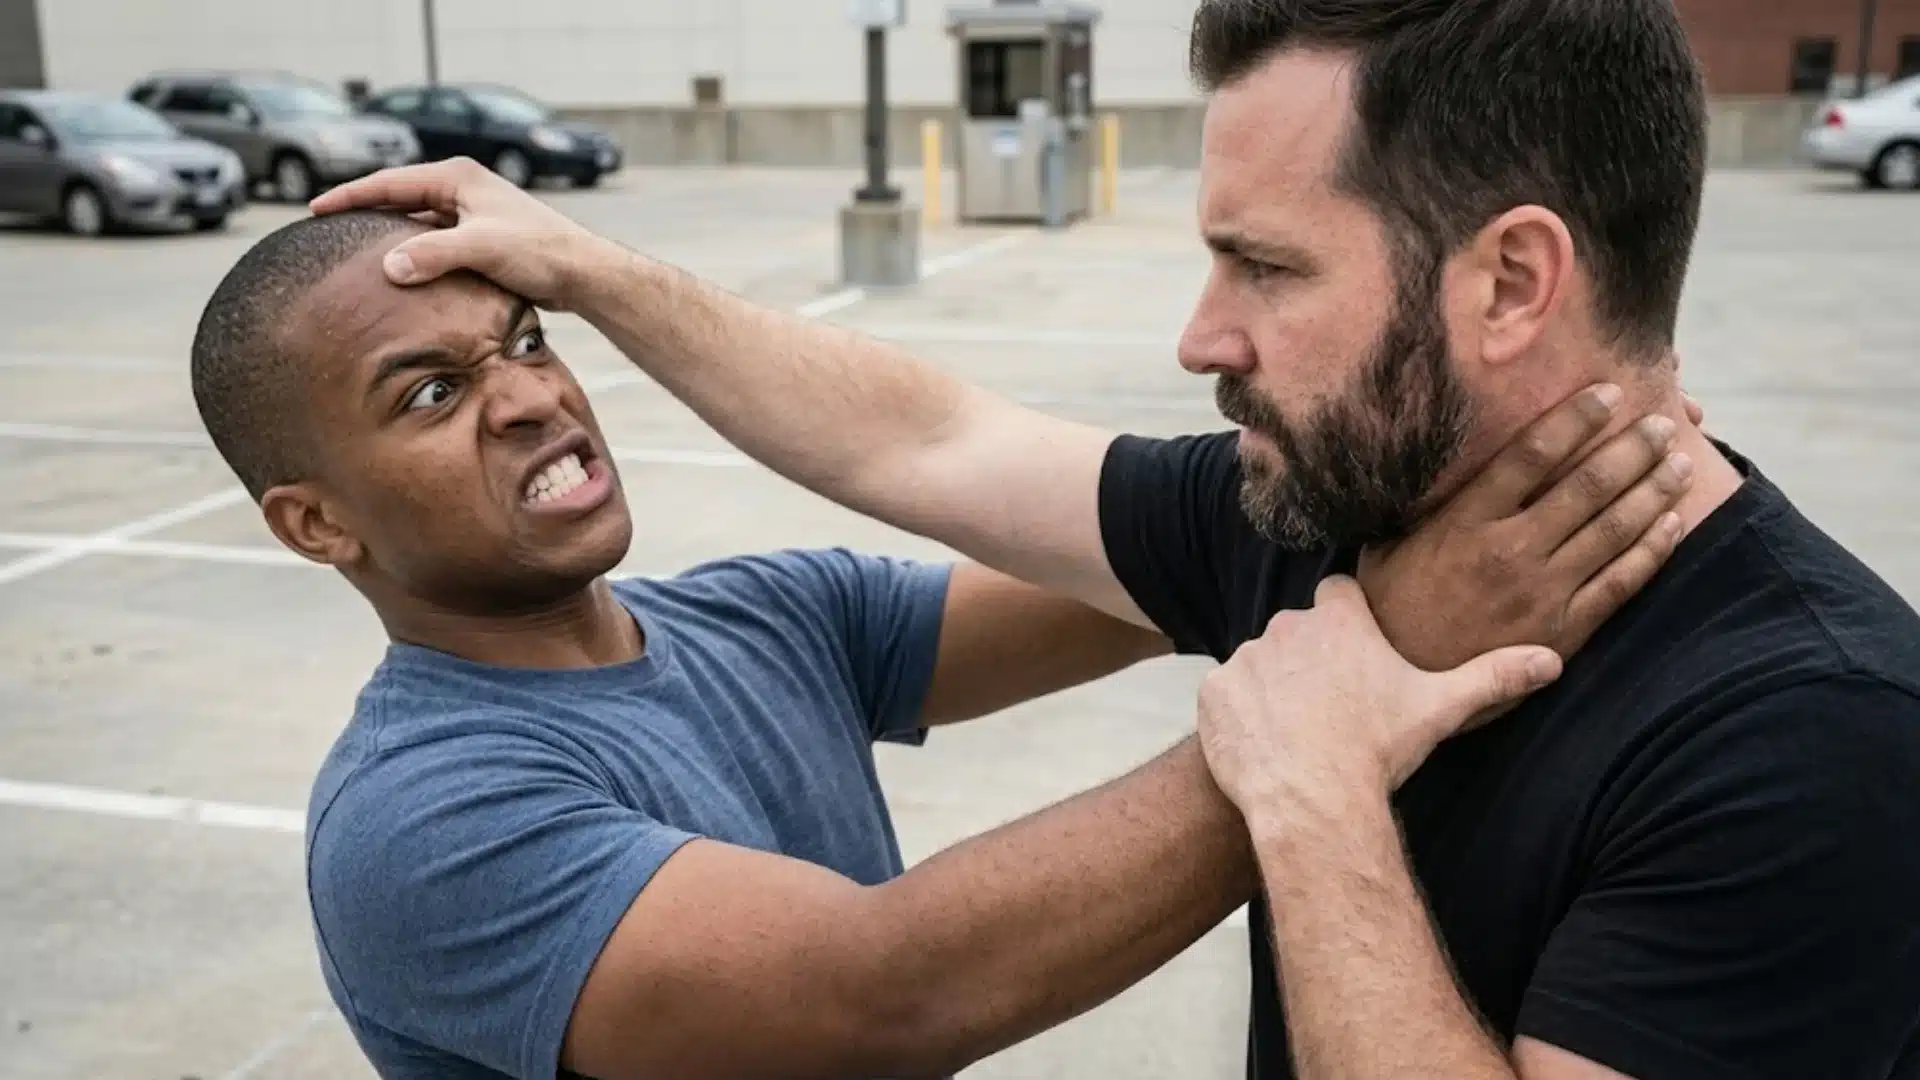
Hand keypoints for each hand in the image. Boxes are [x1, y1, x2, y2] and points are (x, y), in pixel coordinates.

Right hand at [307, 157, 610, 309]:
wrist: (581, 272)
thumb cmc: (539, 252)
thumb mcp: (481, 248)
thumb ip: (433, 254)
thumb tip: (388, 266)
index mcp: (457, 178)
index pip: (389, 183)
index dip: (349, 196)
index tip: (314, 210)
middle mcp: (462, 189)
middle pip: (399, 198)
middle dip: (362, 212)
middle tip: (325, 229)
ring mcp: (472, 213)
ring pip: (417, 222)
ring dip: (389, 236)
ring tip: (354, 252)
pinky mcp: (481, 238)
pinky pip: (434, 241)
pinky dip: (414, 252)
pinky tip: (400, 272)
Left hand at [1197, 577, 1560, 821]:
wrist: (1311, 798)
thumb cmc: (1377, 750)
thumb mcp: (1441, 709)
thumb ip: (1494, 676)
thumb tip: (1552, 660)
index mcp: (1338, 617)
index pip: (1340, 596)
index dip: (1349, 624)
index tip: (1359, 659)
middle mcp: (1286, 625)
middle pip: (1299, 632)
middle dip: (1311, 661)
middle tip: (1333, 708)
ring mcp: (1244, 656)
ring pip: (1261, 664)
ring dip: (1274, 688)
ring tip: (1298, 733)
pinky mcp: (1211, 691)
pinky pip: (1225, 695)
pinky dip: (1239, 715)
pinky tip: (1263, 745)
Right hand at [1358, 383, 1692, 671]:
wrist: (1401, 683)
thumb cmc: (1389, 606)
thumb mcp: (1389, 542)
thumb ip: (1425, 502)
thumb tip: (1437, 449)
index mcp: (1464, 523)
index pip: (1531, 455)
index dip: (1575, 419)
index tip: (1607, 393)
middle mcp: (1509, 552)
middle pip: (1587, 487)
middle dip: (1632, 449)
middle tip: (1662, 424)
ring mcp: (1541, 594)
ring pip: (1614, 531)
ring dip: (1654, 492)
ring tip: (1680, 464)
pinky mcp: (1563, 631)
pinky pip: (1620, 584)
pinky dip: (1652, 550)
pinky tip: (1672, 524)